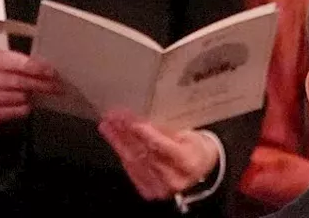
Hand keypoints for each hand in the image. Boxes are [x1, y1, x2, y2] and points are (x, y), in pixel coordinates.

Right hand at [0, 46, 60, 126]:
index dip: (31, 66)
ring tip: (40, 95)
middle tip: (55, 87)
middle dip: (37, 84)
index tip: (50, 72)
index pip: (9, 60)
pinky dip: (15, 110)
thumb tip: (43, 68)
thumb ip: (14, 63)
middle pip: (11, 80)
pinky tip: (26, 107)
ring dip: (27, 96)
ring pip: (7, 98)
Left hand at [98, 110, 218, 200]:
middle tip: (113, 119)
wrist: (200, 167)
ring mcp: (160, 188)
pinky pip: (131, 170)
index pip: (163, 147)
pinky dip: (122, 153)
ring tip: (108, 126)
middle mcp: (173, 179)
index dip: (147, 134)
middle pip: (144, 153)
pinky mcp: (150, 191)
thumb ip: (165, 132)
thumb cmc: (195, 147)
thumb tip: (142, 121)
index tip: (133, 122)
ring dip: (118, 142)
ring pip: (133, 162)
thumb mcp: (188, 135)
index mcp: (188, 162)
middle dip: (126, 134)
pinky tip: (114, 140)